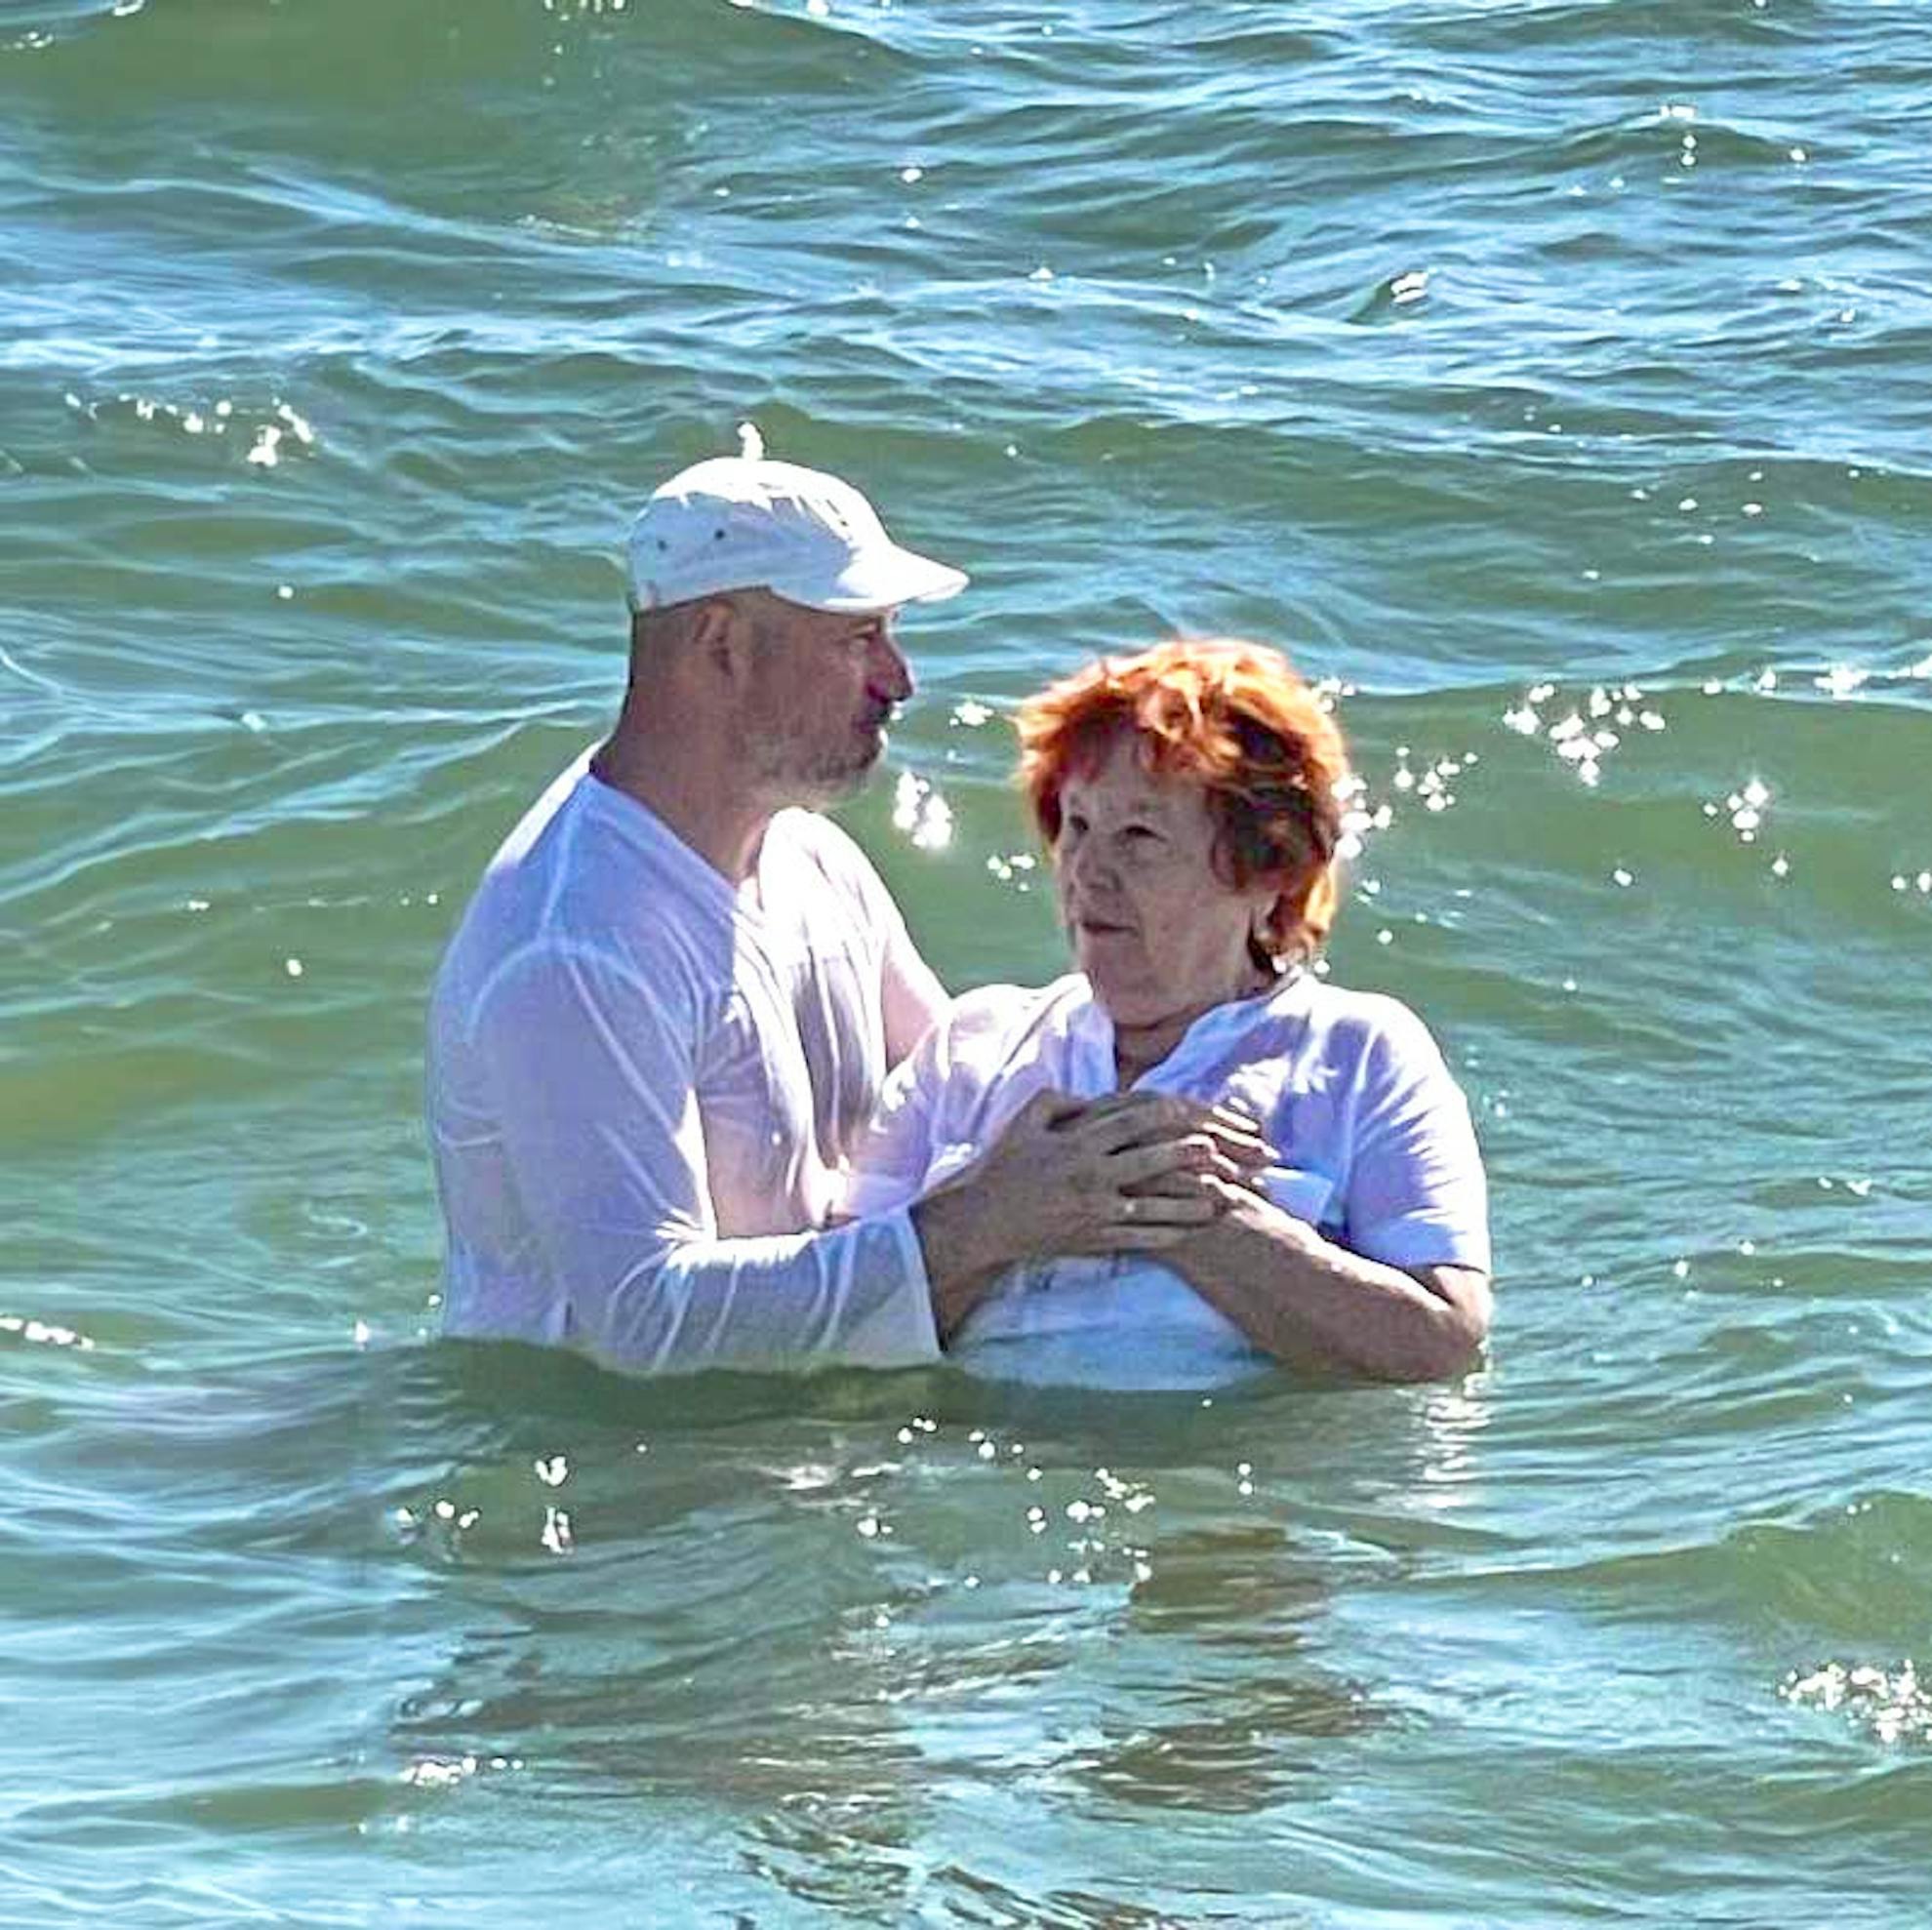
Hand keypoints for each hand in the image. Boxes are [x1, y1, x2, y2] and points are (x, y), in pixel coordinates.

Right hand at [911, 1089, 1276, 1338]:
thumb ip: (1060, 1100)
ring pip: (1155, 1205)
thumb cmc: (1004, 1167)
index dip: (1169, 1116)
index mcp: (1077, 1141)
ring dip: (1192, 1202)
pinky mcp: (1094, 1239)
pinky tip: (1193, 1230)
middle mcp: (1090, 1175)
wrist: (983, 1222)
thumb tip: (1092, 1096)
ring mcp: (1094, 1210)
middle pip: (1152, 1160)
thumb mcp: (1025, 1120)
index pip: (1132, 1121)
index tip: (1198, 1114)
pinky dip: (1169, 1233)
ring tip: (1224, 1199)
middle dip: (1191, 1156)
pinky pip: (1140, 1237)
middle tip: (1225, 1152)